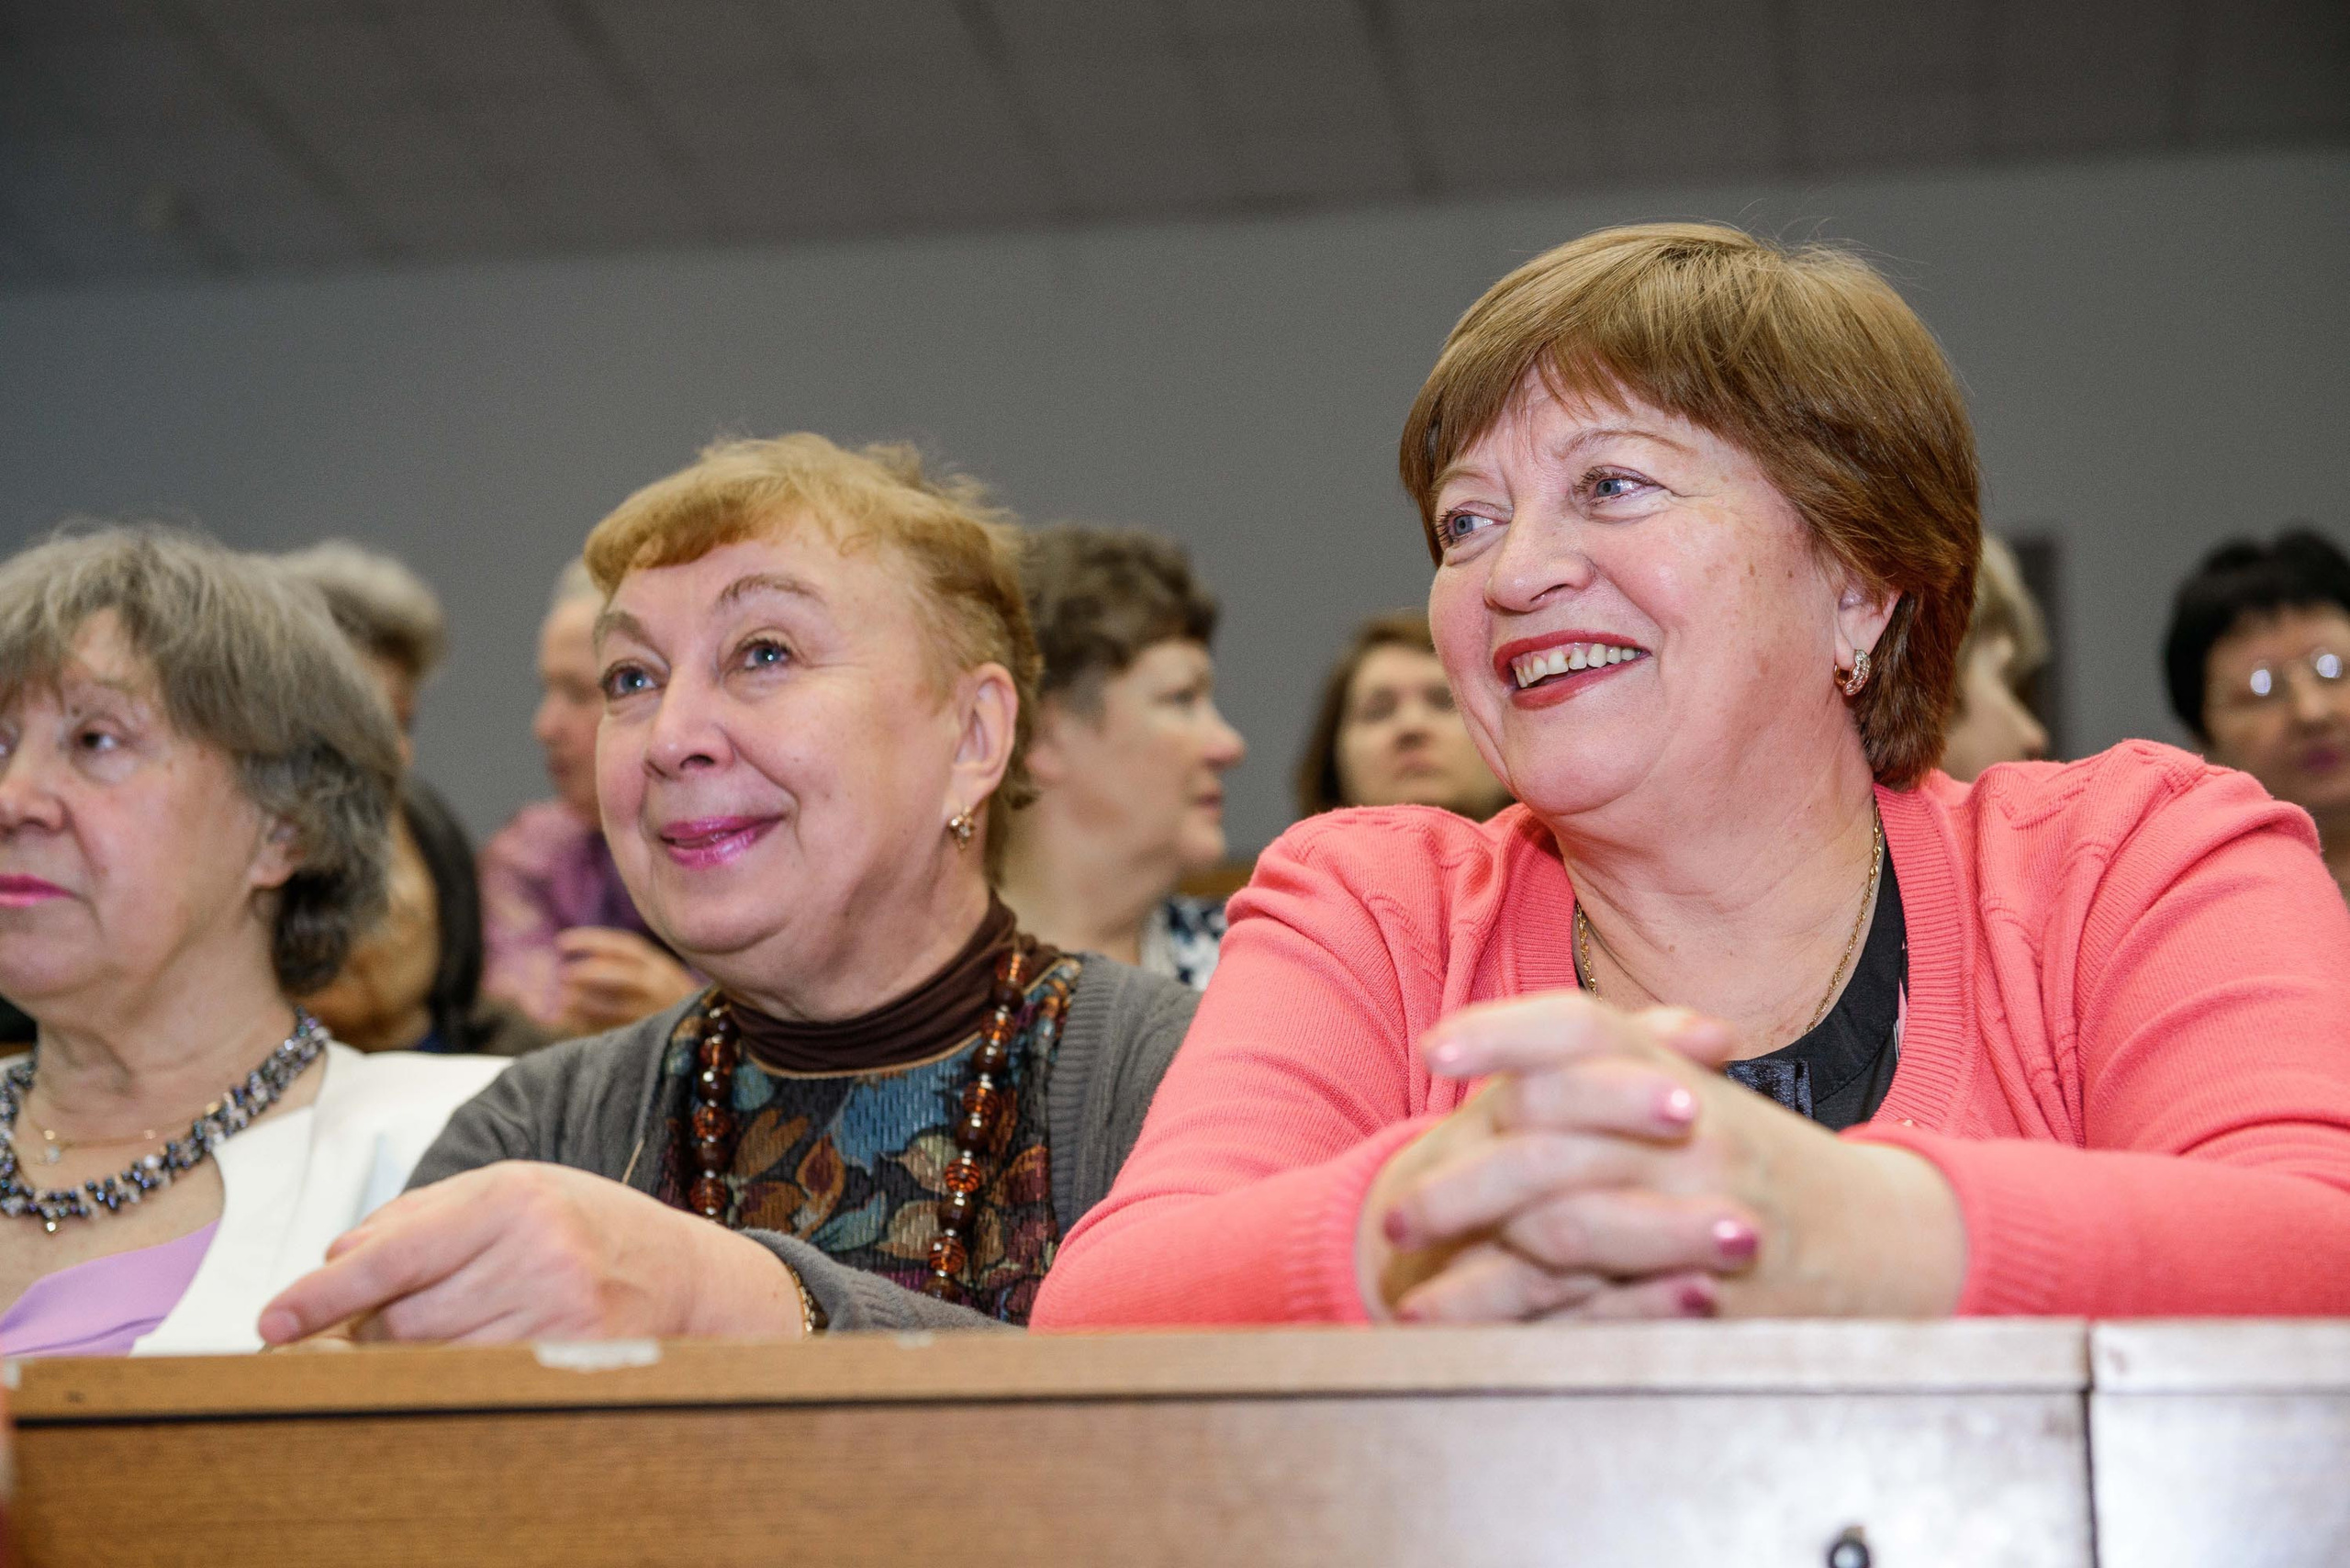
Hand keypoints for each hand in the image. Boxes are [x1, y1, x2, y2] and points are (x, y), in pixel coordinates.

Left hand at [257, 1162, 809, 1346]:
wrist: (686, 1276)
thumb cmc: (584, 1226)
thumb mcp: (508, 1189)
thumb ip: (416, 1216)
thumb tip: (333, 1258)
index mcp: (511, 1196)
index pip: (392, 1254)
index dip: (322, 1294)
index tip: (272, 1323)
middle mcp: (536, 1253)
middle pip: (402, 1319)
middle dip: (373, 1327)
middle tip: (379, 1322)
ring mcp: (558, 1312)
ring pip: (432, 1358)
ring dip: (414, 1353)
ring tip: (451, 1326)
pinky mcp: (572, 1358)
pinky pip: (473, 1382)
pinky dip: (452, 1374)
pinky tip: (470, 1354)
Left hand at [553, 928, 698, 1034]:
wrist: (702, 1038)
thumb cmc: (664, 1001)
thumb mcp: (652, 977)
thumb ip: (620, 966)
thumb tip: (572, 955)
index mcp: (662, 967)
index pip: (626, 947)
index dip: (592, 941)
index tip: (561, 942)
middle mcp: (664, 988)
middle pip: (624, 975)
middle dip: (589, 973)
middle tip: (562, 975)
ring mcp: (659, 1016)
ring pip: (618, 1008)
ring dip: (585, 1004)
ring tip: (562, 1002)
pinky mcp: (651, 1040)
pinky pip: (614, 1033)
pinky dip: (588, 1027)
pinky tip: (569, 1022)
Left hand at [1356, 992, 1965, 1322]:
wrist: (1882, 1237)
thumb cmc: (1761, 1160)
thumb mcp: (1690, 1093)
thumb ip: (1603, 1065)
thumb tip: (1499, 1053)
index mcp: (1670, 1076)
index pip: (1578, 1027)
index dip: (1503, 1031)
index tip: (1432, 1050)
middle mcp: (1685, 1132)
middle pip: (1551, 1136)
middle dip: (1461, 1179)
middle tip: (1396, 1215)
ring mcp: (1698, 1212)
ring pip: (1568, 1230)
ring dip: (1479, 1266)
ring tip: (1409, 1292)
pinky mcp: (1708, 1293)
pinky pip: (1601, 1314)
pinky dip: (1529, 1331)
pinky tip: (1472, 1343)